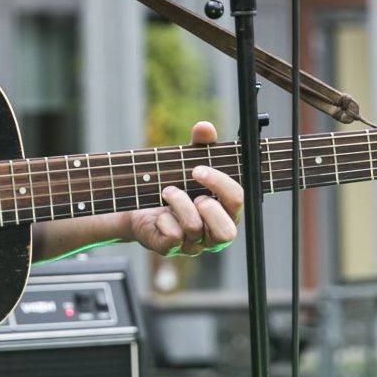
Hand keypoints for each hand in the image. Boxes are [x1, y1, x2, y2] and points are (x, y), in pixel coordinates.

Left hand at [124, 120, 242, 262]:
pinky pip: (173, 238)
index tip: (198, 168)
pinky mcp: (170, 248)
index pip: (238, 201)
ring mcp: (192, 245)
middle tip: (191, 190)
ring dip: (179, 203)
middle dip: (209, 207)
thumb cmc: (174, 186)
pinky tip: (159, 213)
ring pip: (195, 229)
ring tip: (167, 191)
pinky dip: (164, 220)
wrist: (138, 206)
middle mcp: (212, 233)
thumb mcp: (188, 163)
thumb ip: (201, 146)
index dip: (221, 184)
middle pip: (227, 232)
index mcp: (225, 212)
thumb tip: (205, 128)